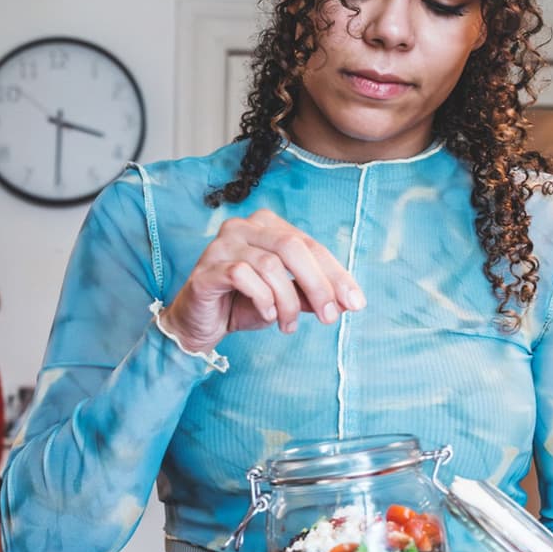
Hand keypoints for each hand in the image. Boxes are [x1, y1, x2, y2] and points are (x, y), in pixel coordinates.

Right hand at [162, 210, 363, 351]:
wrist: (197, 324)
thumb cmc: (241, 304)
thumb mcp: (284, 300)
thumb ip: (310, 295)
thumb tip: (346, 302)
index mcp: (268, 226)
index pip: (310, 245)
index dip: (335, 274)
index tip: (355, 303)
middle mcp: (244, 227)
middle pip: (292, 247)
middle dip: (318, 285)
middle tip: (330, 317)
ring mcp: (223, 245)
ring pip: (270, 265)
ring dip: (287, 301)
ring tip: (288, 325)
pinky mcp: (208, 268)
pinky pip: (243, 276)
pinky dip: (262, 299)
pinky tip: (267, 316)